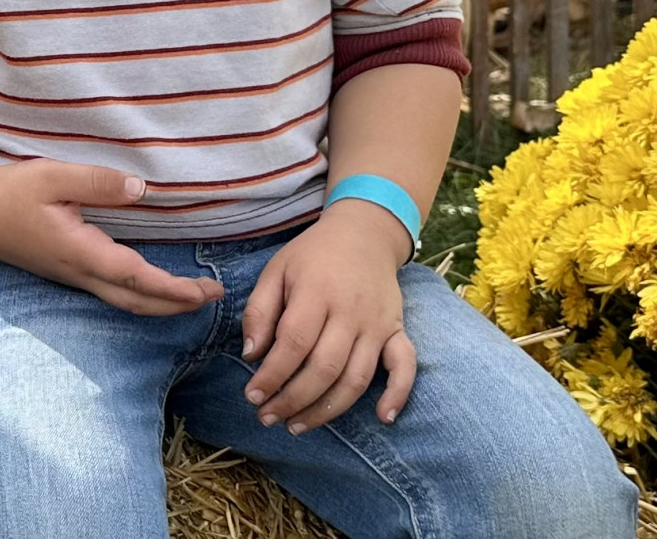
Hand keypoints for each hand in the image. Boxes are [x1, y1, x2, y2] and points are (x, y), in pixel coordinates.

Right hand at [0, 159, 224, 316]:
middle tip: (214, 298)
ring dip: (160, 303)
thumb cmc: (11, 192)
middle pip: (135, 301)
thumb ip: (96, 182)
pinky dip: (141, 294)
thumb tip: (140, 190)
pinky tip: (152, 285)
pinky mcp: (68, 271)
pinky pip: (112, 292)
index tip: (206, 292)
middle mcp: (79, 271)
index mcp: (80, 251)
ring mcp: (72, 275)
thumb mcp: (52, 177)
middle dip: (176, 304)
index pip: (135, 277)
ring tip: (193, 296)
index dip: (173, 289)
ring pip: (124, 301)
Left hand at [239, 204, 415, 433]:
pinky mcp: (396, 330)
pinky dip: (398, 394)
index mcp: (316, 292)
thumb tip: (251, 355)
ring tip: (297, 425)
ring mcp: (377, 323)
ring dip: (326, 410)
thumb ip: (259, 311)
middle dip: (292, 400)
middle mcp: (350, 311)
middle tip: (267, 417)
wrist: (364, 232)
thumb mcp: (277, 270)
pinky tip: (382, 417)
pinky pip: (405, 365)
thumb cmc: (313, 255)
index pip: (293, 344)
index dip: (271, 376)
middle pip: (323, 369)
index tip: (252, 396)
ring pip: (355, 378)